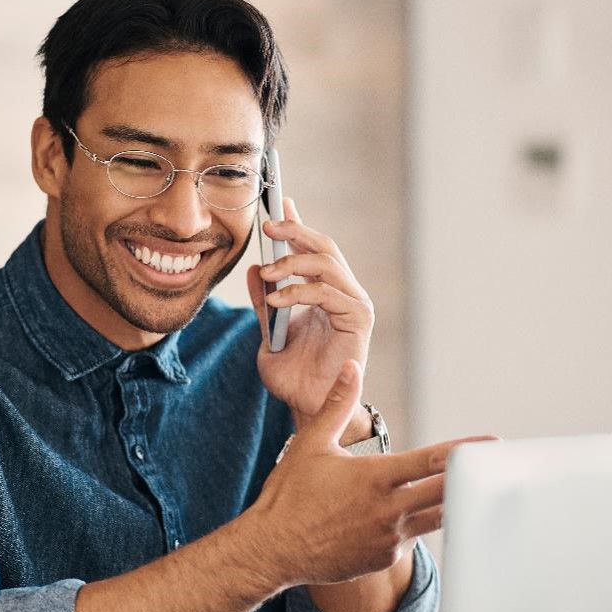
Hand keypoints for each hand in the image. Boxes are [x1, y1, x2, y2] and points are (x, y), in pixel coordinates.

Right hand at [238, 359, 496, 586]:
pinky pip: (413, 538)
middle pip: (447, 492)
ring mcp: (389, 538)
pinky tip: (420, 517)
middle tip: (500, 469)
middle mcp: (389, 509)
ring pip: (439, 518)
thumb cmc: (289, 494)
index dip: (466, 450)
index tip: (492, 443)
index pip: (433, 460)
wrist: (273, 549)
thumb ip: (337, 404)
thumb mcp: (311, 444)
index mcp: (376, 477)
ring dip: (457, 504)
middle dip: (474, 479)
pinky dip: (419, 525)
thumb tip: (351, 367)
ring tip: (478, 493)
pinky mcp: (385, 558)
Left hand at [246, 198, 372, 428]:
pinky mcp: (358, 319)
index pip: (312, 249)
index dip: (297, 224)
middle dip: (295, 231)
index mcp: (324, 292)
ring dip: (293, 262)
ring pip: (327, 262)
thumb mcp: (268, 333)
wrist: (308, 408)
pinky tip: (277, 300)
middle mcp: (343, 293)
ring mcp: (353, 304)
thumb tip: (253, 269)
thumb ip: (263, 303)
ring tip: (267, 274)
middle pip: (324, 246)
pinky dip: (299, 291)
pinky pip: (328, 292)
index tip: (278, 202)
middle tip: (267, 226)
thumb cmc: (293, 376)